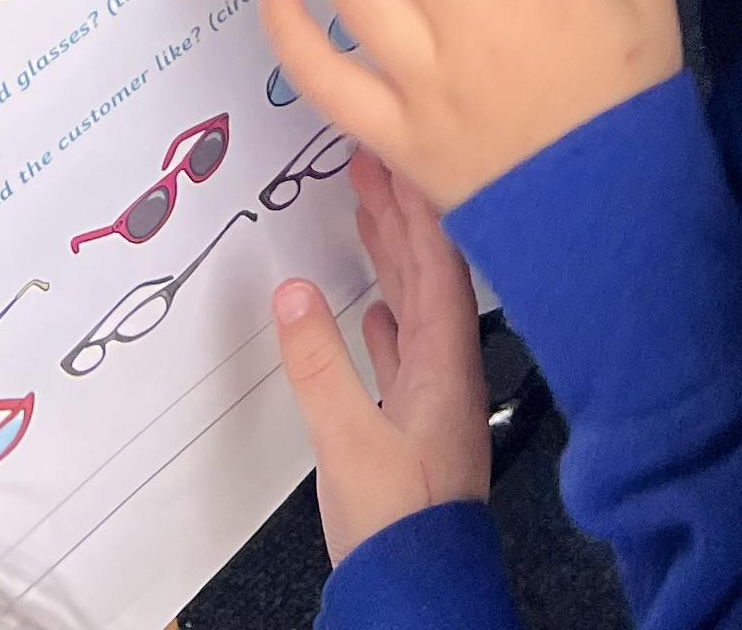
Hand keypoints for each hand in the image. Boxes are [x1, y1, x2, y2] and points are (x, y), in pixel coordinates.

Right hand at [272, 152, 490, 565]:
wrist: (419, 592)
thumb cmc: (400, 523)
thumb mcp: (348, 439)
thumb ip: (319, 364)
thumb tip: (293, 291)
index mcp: (447, 362)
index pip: (437, 261)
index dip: (416, 204)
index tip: (392, 155)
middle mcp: (448, 370)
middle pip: (428, 274)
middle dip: (401, 215)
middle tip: (369, 164)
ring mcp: (434, 398)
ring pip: (415, 306)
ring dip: (392, 257)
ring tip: (366, 212)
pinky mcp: (415, 425)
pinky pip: (404, 346)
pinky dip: (387, 314)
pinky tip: (374, 308)